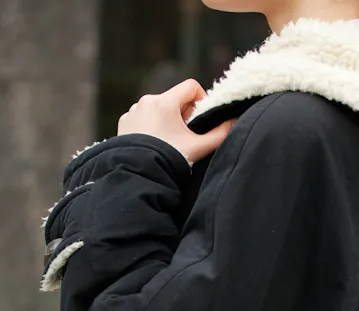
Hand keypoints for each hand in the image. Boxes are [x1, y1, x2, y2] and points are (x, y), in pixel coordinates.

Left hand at [118, 79, 233, 162]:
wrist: (140, 176)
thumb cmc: (169, 160)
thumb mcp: (199, 148)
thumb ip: (220, 134)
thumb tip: (234, 122)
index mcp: (165, 102)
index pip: (191, 86)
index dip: (201, 100)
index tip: (200, 119)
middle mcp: (147, 101)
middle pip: (174, 99)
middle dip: (183, 115)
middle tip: (186, 136)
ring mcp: (133, 112)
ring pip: (158, 109)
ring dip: (166, 121)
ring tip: (169, 143)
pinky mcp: (124, 123)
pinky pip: (142, 118)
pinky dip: (150, 128)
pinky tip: (153, 145)